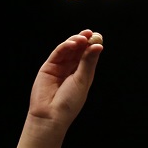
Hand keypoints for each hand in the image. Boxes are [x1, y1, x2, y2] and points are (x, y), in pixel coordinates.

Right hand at [14, 30, 103, 147]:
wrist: (51, 114)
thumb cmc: (70, 102)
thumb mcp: (83, 80)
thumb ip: (88, 62)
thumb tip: (98, 46)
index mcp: (82, 74)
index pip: (88, 56)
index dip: (92, 46)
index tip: (99, 36)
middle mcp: (71, 69)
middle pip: (78, 51)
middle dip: (84, 41)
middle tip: (91, 33)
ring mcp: (59, 68)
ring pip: (67, 50)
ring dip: (75, 42)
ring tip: (83, 38)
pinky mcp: (48, 67)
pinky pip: (57, 54)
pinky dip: (65, 46)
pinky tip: (73, 43)